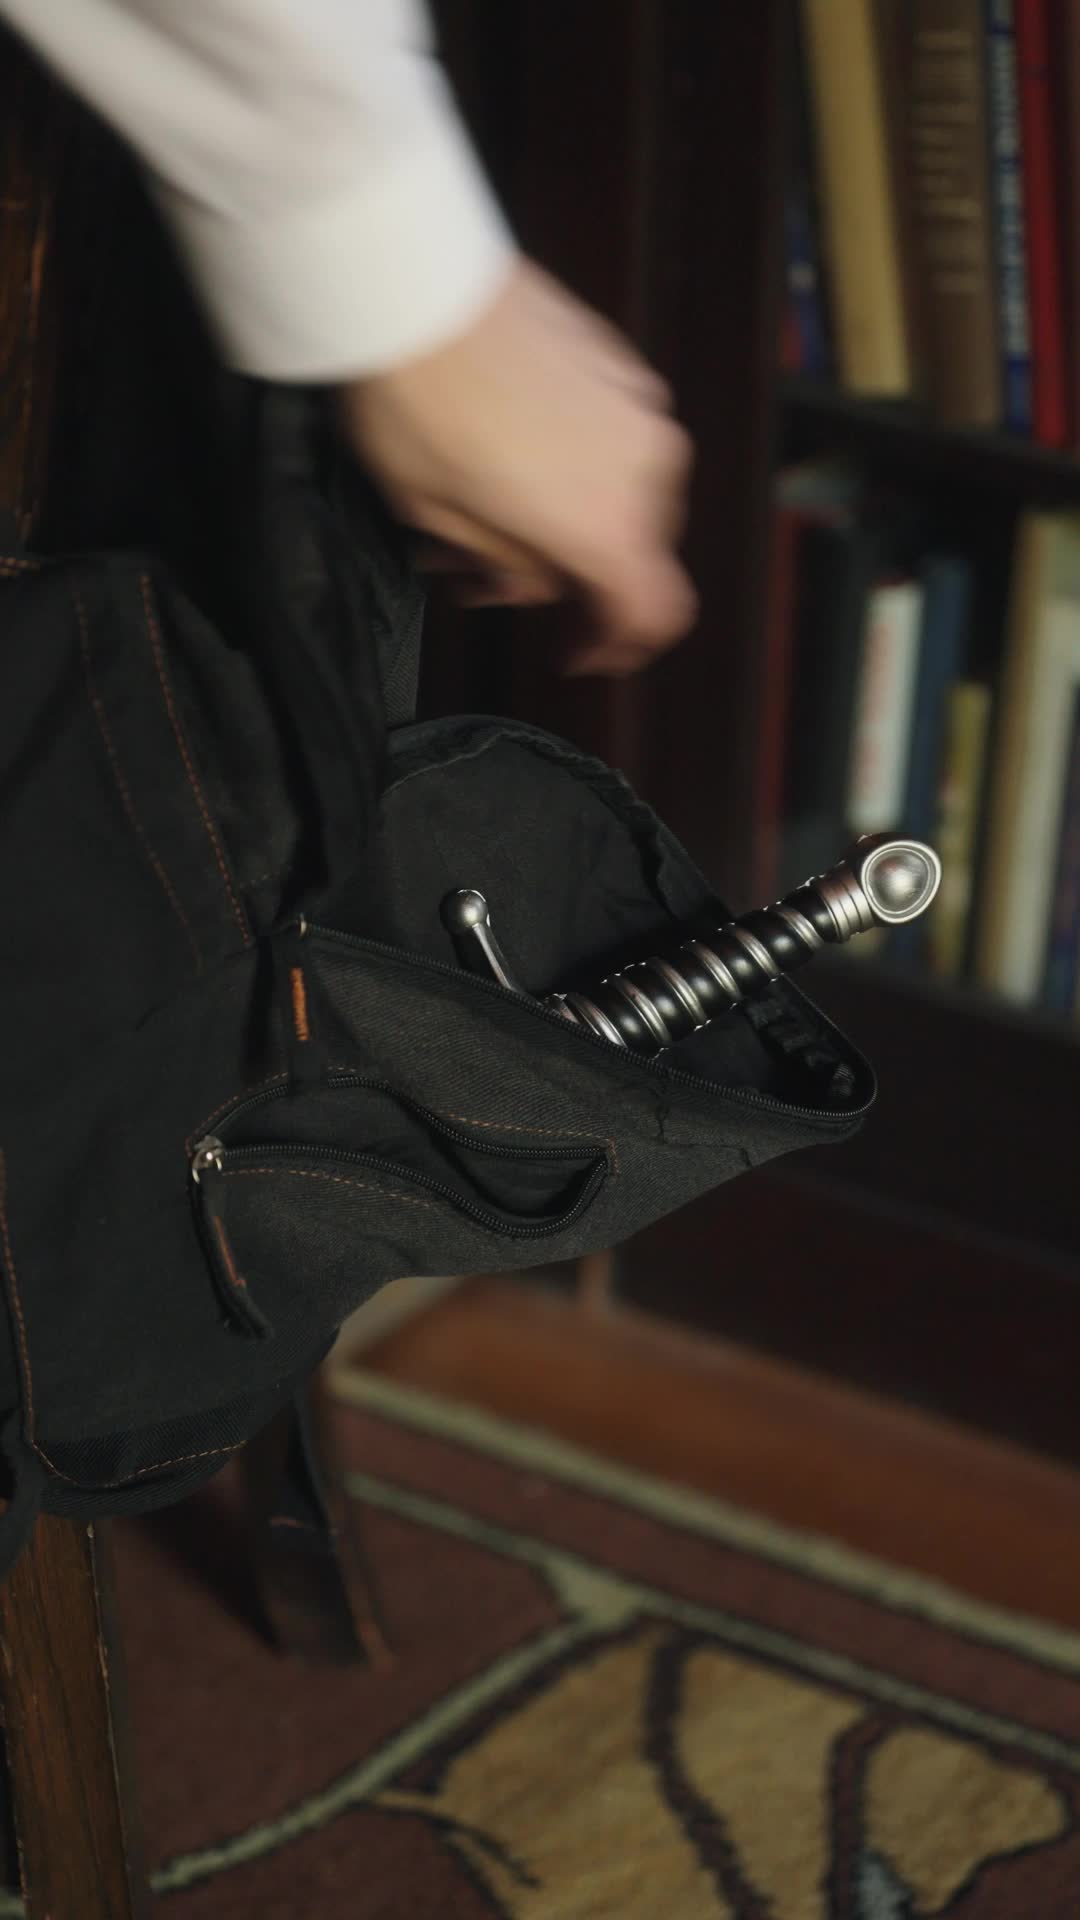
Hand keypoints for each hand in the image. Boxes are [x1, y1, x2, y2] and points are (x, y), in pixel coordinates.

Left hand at [336, 259, 696, 674]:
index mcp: (607, 526)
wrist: (412, 285)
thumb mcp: (442, 522)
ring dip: (574, 515)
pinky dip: (579, 463)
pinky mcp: (622, 363)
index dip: (620, 648)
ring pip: (626, 495)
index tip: (579, 652)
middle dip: (572, 575)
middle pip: (636, 556)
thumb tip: (529, 583)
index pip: (656, 615)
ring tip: (491, 509)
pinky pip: (616, 440)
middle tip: (494, 573)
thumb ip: (507, 568)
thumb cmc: (417, 405)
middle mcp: (646, 470)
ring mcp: (640, 409)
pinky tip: (513, 453)